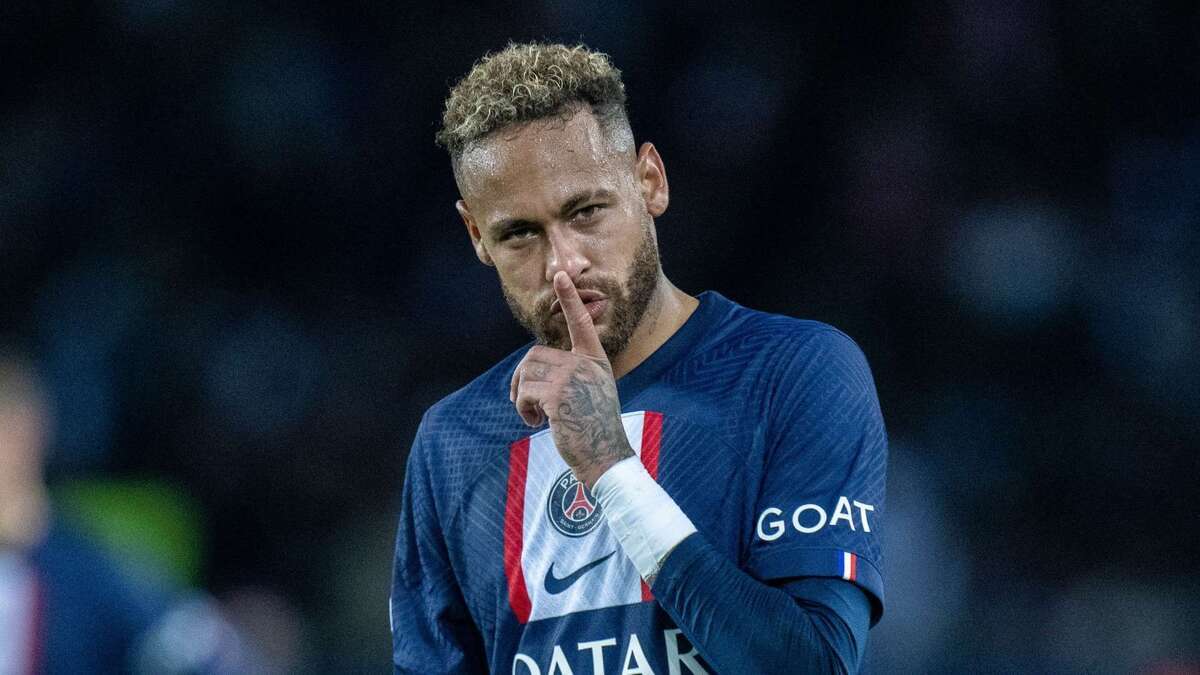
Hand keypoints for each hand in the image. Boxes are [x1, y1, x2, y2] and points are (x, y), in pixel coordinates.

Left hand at [510, 271, 634, 487]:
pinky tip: (535, 423)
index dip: (570, 299)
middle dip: (522, 379)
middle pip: (535, 356)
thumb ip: (570, 374)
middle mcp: (585, 364)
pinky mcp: (558, 395)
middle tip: (524, 403)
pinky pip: (524, 393)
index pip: (581, 323)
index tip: (561, 275)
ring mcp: (573, 378)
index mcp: (595, 360)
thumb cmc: (593, 428)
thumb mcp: (589, 392)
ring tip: (533, 416)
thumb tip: (531, 369)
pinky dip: (522, 410)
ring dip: (521, 398)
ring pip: (526, 374)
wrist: (604, 456)